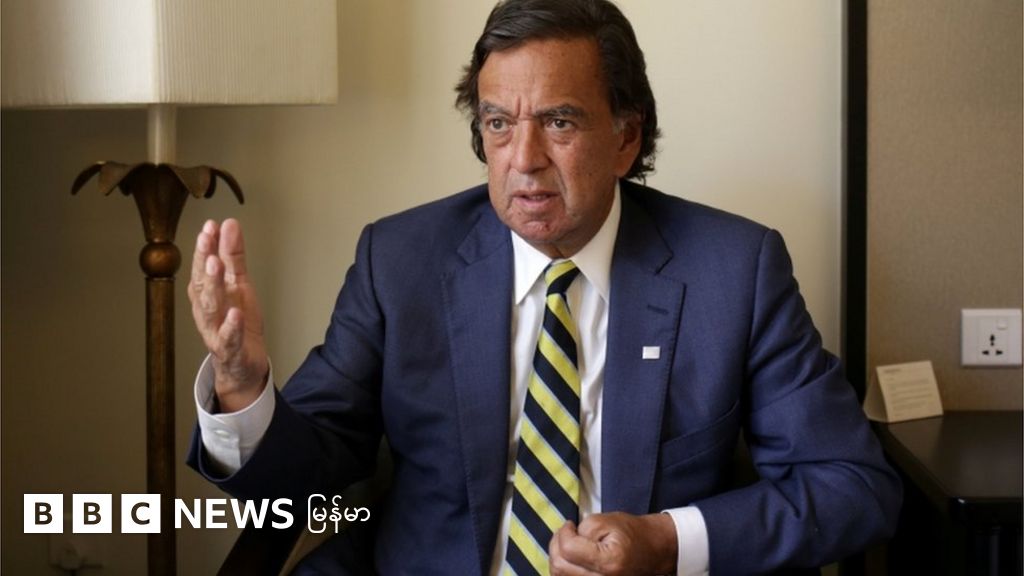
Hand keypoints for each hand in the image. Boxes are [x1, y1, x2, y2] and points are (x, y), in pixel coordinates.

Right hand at [187, 219, 268, 411]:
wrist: (242, 365)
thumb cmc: (238, 322)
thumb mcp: (238, 285)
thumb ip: (233, 257)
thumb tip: (228, 224)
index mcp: (207, 293)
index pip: (203, 266)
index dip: (205, 246)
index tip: (209, 225)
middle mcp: (206, 311)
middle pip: (202, 284)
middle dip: (204, 260)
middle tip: (207, 238)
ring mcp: (215, 331)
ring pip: (210, 308)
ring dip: (212, 285)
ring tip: (217, 264)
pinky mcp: (229, 350)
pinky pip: (228, 338)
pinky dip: (231, 326)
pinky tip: (235, 313)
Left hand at [549, 512, 677, 575]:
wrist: (652, 550)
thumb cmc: (631, 533)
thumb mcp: (606, 521)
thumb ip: (582, 530)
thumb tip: (564, 539)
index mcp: (610, 562)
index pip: (568, 549)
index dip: (563, 532)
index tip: (570, 524)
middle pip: (559, 567)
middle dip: (556, 545)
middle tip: (565, 533)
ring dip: (558, 557)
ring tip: (568, 543)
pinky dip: (563, 568)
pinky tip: (570, 557)